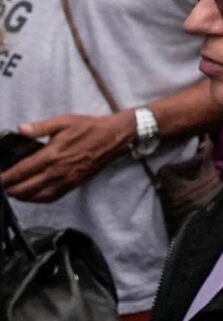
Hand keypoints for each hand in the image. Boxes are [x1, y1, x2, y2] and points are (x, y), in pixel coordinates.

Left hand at [5, 112, 135, 201]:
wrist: (113, 137)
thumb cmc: (88, 128)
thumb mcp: (63, 121)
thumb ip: (39, 127)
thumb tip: (20, 129)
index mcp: (51, 155)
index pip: (20, 172)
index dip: (4, 178)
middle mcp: (56, 171)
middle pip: (25, 188)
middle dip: (9, 189)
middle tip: (2, 185)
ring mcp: (65, 180)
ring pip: (36, 196)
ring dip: (21, 196)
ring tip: (13, 192)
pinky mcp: (73, 184)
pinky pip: (51, 198)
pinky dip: (37, 200)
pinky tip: (32, 196)